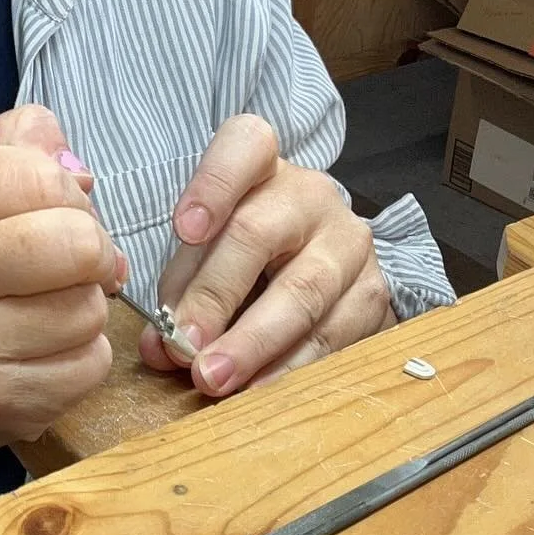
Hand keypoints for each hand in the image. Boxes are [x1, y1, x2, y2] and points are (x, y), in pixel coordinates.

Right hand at [0, 107, 120, 454]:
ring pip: (90, 308)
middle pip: (77, 243)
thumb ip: (14, 150)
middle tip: (74, 259)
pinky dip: (83, 354)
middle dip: (92, 247)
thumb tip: (76, 166)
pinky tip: (44, 350)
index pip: (36, 176)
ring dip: (85, 304)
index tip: (57, 209)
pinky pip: (91, 364)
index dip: (66, 190)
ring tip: (48, 307)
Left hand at [138, 115, 393, 397]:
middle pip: (258, 233)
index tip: (185, 229)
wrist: (324, 259)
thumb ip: (181, 286)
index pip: (244, 146)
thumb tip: (160, 346)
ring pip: (302, 291)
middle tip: (184, 345)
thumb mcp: (209, 245)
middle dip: (215, 296)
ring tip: (213, 378)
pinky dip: (288, 367)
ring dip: (252, 343)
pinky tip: (257, 388)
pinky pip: (332, 333)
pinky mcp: (373, 291)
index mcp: (261, 164)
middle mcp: (309, 194)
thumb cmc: (247, 248)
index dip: (212, 185)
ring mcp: (347, 241)